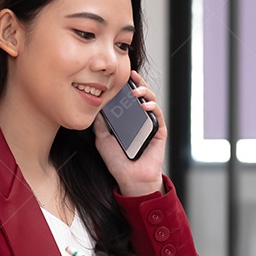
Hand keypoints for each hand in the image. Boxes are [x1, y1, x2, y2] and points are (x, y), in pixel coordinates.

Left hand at [93, 71, 167, 196]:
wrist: (130, 178)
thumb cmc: (117, 161)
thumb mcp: (103, 140)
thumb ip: (100, 124)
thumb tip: (96, 106)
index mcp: (126, 118)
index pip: (126, 97)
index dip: (124, 86)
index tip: (118, 77)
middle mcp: (138, 118)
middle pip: (140, 94)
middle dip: (136, 83)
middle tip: (130, 77)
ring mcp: (149, 123)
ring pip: (151, 100)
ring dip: (145, 92)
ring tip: (136, 91)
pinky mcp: (159, 131)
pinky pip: (158, 115)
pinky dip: (153, 107)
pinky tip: (145, 106)